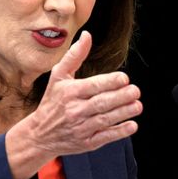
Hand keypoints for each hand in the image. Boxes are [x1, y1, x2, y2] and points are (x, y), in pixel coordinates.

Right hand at [21, 30, 141, 155]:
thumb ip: (74, 56)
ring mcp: (81, 128)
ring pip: (105, 119)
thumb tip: (87, 35)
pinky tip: (132, 125)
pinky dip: (119, 132)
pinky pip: (105, 137)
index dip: (109, 82)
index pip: (92, 86)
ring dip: (123, 113)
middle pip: (101, 103)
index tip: (124, 78)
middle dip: (120, 97)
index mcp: (69, 92)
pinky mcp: (86, 143)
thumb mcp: (58, 77)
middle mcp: (75, 110)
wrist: (39, 135)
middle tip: (135, 91)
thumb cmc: (52, 102)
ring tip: (137, 105)